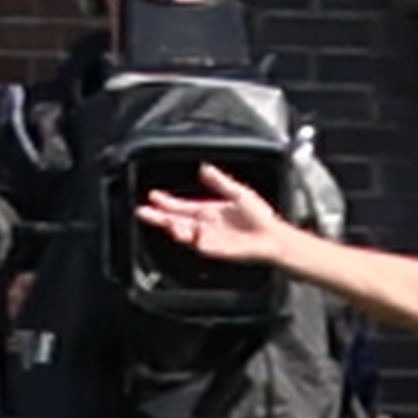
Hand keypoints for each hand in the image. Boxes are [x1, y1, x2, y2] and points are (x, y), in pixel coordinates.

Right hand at [135, 164, 299, 268]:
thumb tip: (204, 167)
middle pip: (175, 221)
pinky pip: (198, 244)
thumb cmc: (260, 216)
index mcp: (209, 211)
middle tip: (143, 212)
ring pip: (183, 234)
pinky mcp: (216, 250)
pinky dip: (191, 238)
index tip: (153, 196)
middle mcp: (205, 225)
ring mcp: (209, 239)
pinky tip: (185, 232)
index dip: (166, 202)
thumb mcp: (238, 192)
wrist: (273, 237)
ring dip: (172, 227)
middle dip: (158, 217)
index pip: (181, 207)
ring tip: (164, 221)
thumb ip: (220, 181)